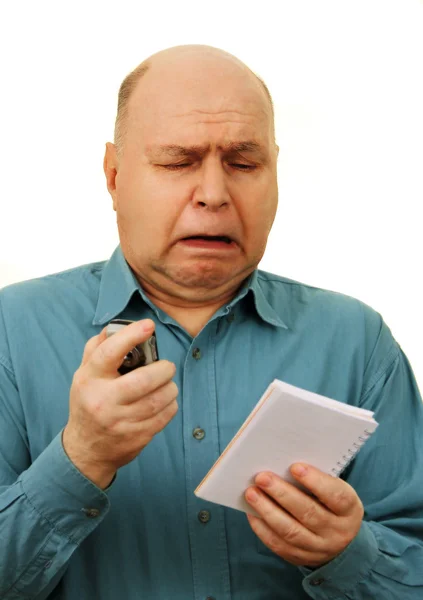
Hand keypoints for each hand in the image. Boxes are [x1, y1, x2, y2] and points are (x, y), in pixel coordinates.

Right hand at [63, 319, 177, 487]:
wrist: (87, 449)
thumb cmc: (89, 402)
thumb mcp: (85, 374)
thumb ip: (97, 348)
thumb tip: (117, 327)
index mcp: (89, 379)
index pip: (109, 353)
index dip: (131, 336)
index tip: (148, 325)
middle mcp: (103, 401)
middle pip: (144, 380)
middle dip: (163, 369)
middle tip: (167, 366)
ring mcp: (120, 421)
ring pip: (158, 399)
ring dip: (170, 387)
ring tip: (167, 383)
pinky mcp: (136, 436)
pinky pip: (164, 416)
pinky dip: (170, 404)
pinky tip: (166, 400)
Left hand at [245, 464, 363, 567]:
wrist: (341, 542)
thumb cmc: (332, 504)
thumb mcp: (336, 490)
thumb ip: (318, 479)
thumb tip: (284, 463)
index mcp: (349, 510)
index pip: (335, 496)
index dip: (315, 481)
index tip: (295, 467)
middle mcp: (336, 532)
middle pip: (308, 513)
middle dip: (282, 493)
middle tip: (262, 477)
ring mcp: (318, 548)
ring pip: (290, 531)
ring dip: (267, 510)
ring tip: (251, 493)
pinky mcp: (300, 557)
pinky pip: (278, 545)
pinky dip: (262, 528)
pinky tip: (252, 512)